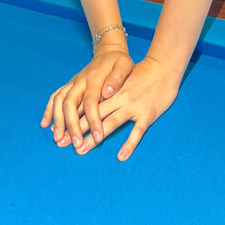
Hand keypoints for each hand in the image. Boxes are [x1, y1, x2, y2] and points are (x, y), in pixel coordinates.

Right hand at [41, 46, 133, 149]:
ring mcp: (73, 83)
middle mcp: (80, 80)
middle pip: (70, 103)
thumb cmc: (119, 62)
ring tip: (59, 139)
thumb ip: (118, 77)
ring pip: (59, 101)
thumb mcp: (125, 65)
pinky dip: (49, 110)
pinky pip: (55, 96)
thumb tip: (108, 91)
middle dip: (71, 125)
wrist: (109, 51)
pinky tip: (46, 125)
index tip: (98, 137)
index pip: (91, 101)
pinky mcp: (69, 85)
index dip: (93, 120)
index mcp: (95, 78)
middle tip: (76, 144)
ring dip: (58, 120)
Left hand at [60, 55, 182, 161]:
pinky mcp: (147, 114)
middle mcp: (120, 97)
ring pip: (111, 124)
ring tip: (81, 150)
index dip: (73, 117)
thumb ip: (106, 89)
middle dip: (78, 130)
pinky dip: (129, 144)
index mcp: (111, 89)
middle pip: (95, 115)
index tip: (60, 129)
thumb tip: (87, 103)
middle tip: (63, 144)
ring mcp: (134, 106)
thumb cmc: (141, 74)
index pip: (88, 104)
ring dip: (95, 138)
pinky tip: (121, 156)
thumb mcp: (121, 78)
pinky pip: (137, 132)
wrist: (164, 69)